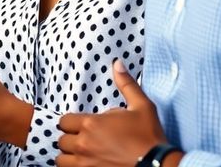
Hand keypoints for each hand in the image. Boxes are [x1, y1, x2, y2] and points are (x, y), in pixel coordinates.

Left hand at [57, 60, 173, 166]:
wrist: (159, 166)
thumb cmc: (150, 137)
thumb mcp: (142, 107)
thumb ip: (126, 84)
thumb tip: (117, 64)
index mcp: (90, 124)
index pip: (64, 121)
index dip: (72, 123)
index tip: (83, 127)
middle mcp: (83, 143)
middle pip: (62, 140)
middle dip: (71, 139)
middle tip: (85, 140)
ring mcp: (84, 162)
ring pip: (61, 158)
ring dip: (69, 155)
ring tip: (82, 154)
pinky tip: (85, 163)